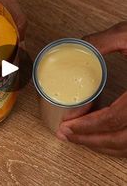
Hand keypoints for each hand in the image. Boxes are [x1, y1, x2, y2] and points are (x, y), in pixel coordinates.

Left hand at [56, 22, 126, 156]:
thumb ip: (102, 42)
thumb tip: (76, 49)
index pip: (114, 119)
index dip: (88, 125)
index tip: (68, 125)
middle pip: (121, 140)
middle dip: (90, 140)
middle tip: (67, 135)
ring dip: (102, 146)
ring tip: (79, 138)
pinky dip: (116, 143)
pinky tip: (101, 136)